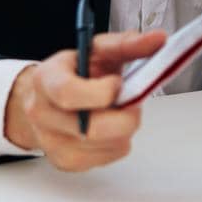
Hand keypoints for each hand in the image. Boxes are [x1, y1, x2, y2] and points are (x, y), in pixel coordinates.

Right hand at [3, 29, 166, 171]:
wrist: (45, 99)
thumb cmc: (73, 72)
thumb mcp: (96, 49)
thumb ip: (127, 44)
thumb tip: (158, 39)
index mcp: (46, 80)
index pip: (68, 94)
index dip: (102, 92)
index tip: (116, 83)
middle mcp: (43, 115)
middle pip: (92, 129)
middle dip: (124, 115)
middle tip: (130, 100)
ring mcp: (52, 143)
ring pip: (106, 145)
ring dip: (124, 128)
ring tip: (117, 110)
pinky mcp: (66, 163)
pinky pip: (108, 156)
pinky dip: (118, 141)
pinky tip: (110, 126)